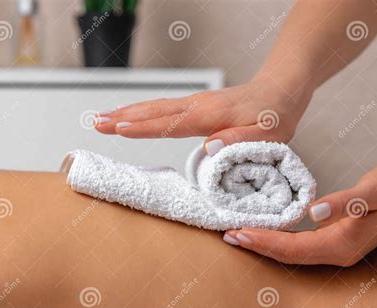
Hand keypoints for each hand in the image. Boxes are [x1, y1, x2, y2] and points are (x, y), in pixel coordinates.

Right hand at [94, 78, 312, 154]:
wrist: (280, 91)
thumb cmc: (275, 114)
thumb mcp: (267, 134)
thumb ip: (239, 140)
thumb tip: (208, 147)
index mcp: (213, 115)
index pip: (173, 122)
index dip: (145, 127)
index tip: (119, 129)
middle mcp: (199, 105)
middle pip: (156, 111)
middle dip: (125, 117)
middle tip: (96, 123)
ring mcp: (196, 103)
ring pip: (156, 107)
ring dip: (128, 112)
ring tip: (102, 118)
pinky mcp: (197, 106)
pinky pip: (164, 108)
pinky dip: (143, 111)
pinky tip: (132, 116)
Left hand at [223, 163, 376, 265]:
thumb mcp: (374, 190)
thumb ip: (346, 202)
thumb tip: (314, 212)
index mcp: (341, 244)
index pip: (293, 248)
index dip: (265, 241)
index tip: (238, 232)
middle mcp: (336, 252)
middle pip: (288, 255)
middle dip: (258, 245)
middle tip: (228, 235)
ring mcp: (336, 248)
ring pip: (293, 252)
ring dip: (265, 243)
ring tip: (239, 233)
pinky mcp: (334, 239)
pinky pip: (300, 244)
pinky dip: (279, 238)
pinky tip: (266, 229)